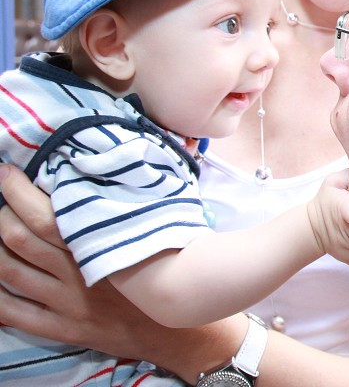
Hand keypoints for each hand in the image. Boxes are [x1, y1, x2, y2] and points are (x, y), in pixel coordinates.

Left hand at [0, 165, 161, 357]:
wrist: (177, 329)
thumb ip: (121, 213)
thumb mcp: (149, 236)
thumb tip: (92, 181)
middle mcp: (78, 275)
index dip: (18, 192)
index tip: (7, 173)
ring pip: (10, 272)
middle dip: (2, 214)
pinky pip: (15, 313)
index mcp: (101, 246)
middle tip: (2, 200)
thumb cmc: (167, 270)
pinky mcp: (63, 328)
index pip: (46, 216)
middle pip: (21, 239)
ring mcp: (67, 304)